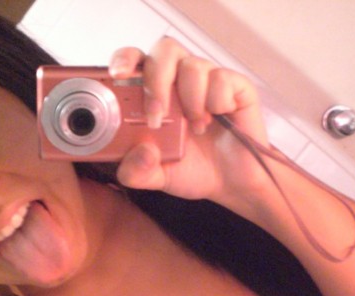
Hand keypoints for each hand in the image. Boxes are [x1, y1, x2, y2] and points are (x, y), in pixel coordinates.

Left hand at [109, 38, 270, 202]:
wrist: (231, 185)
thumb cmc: (191, 170)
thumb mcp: (155, 176)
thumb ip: (136, 171)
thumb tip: (141, 152)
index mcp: (153, 92)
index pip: (135, 59)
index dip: (125, 58)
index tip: (118, 74)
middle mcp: (179, 79)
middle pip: (164, 50)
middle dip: (156, 81)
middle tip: (157, 118)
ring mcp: (207, 80)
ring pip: (193, 65)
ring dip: (190, 100)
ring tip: (195, 128)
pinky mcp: (236, 87)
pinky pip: (222, 78)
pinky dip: (217, 101)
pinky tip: (217, 119)